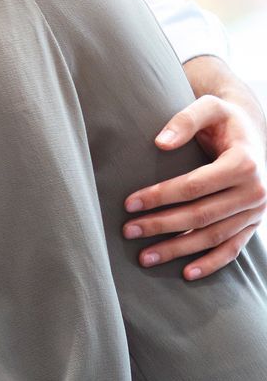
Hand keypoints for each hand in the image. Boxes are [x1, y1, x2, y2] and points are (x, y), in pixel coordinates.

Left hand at [124, 79, 265, 280]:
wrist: (252, 130)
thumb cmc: (223, 119)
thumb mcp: (209, 107)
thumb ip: (185, 120)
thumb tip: (159, 143)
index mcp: (243, 164)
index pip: (195, 186)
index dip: (160, 196)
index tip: (128, 203)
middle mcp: (255, 191)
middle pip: (201, 215)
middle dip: (162, 225)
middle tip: (127, 231)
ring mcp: (256, 211)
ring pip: (214, 236)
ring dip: (179, 249)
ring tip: (144, 257)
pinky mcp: (253, 223)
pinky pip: (233, 248)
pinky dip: (211, 263)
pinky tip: (186, 274)